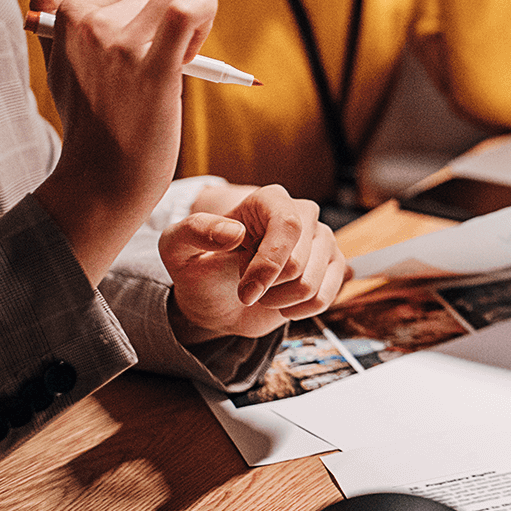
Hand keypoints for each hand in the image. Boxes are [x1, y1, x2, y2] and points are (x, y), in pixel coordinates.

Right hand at [29, 0, 216, 283]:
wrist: (104, 177)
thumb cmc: (88, 116)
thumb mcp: (57, 57)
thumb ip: (49, 2)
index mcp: (68, 15)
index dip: (152, 15)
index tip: (141, 51)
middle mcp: (90, 24)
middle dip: (173, 19)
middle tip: (159, 64)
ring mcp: (120, 46)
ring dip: (198, 22)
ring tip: (179, 61)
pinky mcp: (153, 68)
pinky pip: (188, 10)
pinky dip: (206, 14)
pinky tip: (197, 48)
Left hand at [162, 184, 348, 342]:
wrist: (218, 299)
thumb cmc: (199, 268)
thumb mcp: (177, 247)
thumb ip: (194, 231)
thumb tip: (234, 232)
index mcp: (270, 199)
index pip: (288, 226)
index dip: (269, 263)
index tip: (245, 291)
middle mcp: (304, 214)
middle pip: (299, 262)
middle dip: (267, 288)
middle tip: (245, 287)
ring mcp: (323, 241)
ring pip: (312, 285)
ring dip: (280, 301)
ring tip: (263, 293)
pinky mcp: (334, 268)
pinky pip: (326, 298)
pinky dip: (298, 311)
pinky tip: (281, 303)